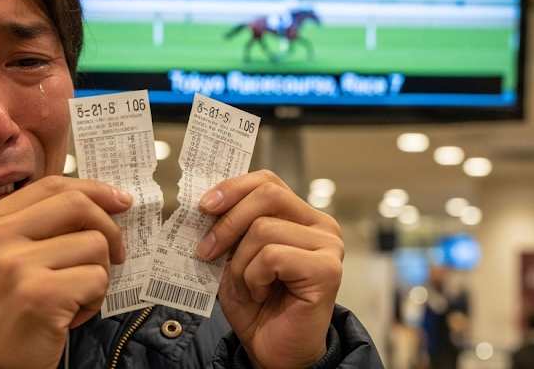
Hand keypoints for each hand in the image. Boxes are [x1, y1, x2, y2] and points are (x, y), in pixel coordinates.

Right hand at [0, 176, 131, 368]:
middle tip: (116, 253)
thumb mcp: (1, 259)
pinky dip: (94, 300)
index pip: (52, 185)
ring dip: (98, 275)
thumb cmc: (0, 314)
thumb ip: (39, 227)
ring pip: (95, 244)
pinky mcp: (40, 295)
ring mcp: (16, 265)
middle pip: (78, 204)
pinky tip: (69, 317)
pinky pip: (97, 278)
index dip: (94, 189)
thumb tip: (105, 201)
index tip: (120, 200)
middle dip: (109, 228)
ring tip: (73, 298)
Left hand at [196, 170, 343, 368]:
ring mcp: (329, 246)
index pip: (268, 181)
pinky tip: (261, 295)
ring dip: (242, 264)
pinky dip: (254, 278)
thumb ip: (230, 228)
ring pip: (264, 229)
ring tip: (248, 287)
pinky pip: (272, 256)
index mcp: (302, 217)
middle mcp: (322, 226)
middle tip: (207, 251)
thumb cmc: (258, 306)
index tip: (204, 206)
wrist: (274, 352)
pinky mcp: (327, 270)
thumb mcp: (235, 258)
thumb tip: (206, 204)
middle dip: (228, 222)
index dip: (234, 188)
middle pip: (268, 195)